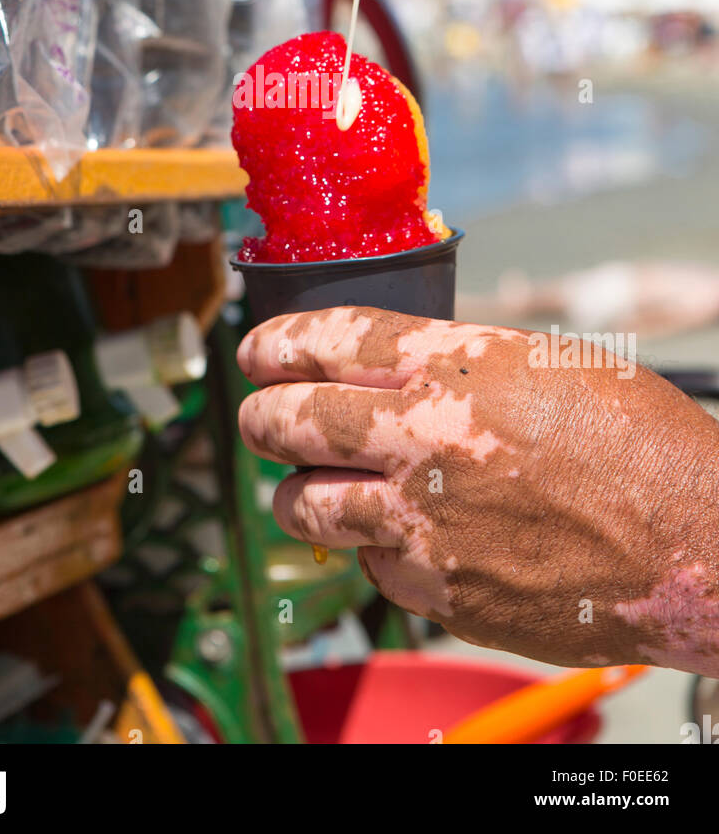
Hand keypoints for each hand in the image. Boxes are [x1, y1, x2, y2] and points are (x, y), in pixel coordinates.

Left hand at [238, 307, 718, 674]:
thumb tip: (390, 373)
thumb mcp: (546, 362)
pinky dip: (374, 551)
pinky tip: (406, 538)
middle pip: (291, 422)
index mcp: (454, 366)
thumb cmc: (640, 446)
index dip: (276, 342)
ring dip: (298, 493)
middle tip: (260, 416)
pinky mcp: (437, 592)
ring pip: (305, 508)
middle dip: (261, 416)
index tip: (257, 351)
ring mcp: (425, 523)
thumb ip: (456, 365)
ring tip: (311, 488)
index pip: (327, 339)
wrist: (697, 545)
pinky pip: (371, 567)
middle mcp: (425, 439)